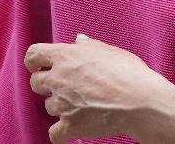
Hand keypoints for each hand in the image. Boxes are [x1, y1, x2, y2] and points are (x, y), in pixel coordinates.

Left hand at [25, 36, 174, 143]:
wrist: (141, 101)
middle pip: (36, 83)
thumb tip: (77, 40)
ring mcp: (62, 103)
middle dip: (47, 85)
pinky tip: (73, 128)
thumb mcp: (109, 51)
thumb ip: (88, 46)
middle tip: (65, 88)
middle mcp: (58, 78)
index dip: (34, 62)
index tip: (39, 67)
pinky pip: (54, 134)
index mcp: (65, 56)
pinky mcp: (71, 126)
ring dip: (60, 107)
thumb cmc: (130, 73)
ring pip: (48, 107)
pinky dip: (61, 133)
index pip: (33, 55)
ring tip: (81, 106)